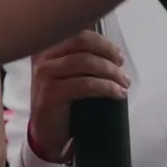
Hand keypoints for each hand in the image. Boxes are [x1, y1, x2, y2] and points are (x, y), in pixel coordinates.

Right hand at [27, 30, 128, 163]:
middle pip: (81, 41)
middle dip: (108, 52)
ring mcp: (44, 74)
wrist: (47, 134)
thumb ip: (83, 58)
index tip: (118, 56)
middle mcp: (43, 56)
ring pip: (85, 62)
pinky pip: (84, 84)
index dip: (102, 42)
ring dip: (110, 72)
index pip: (78, 32)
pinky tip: (117, 94)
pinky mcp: (50, 93)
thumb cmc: (63, 103)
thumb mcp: (70, 75)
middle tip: (122, 68)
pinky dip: (106, 87)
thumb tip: (113, 52)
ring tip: (123, 84)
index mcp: (48, 47)